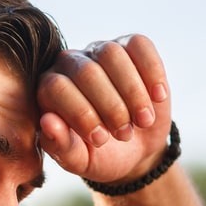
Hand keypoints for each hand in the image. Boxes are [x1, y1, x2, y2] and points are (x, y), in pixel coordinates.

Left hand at [37, 34, 171, 183]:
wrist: (133, 149)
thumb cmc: (97, 154)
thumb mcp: (78, 160)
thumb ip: (59, 146)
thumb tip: (47, 122)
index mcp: (48, 90)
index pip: (56, 88)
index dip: (81, 114)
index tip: (101, 140)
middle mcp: (69, 64)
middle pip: (86, 72)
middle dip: (110, 107)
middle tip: (123, 134)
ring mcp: (99, 51)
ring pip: (112, 54)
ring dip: (132, 92)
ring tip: (142, 121)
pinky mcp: (130, 45)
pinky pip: (140, 45)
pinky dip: (152, 72)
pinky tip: (158, 97)